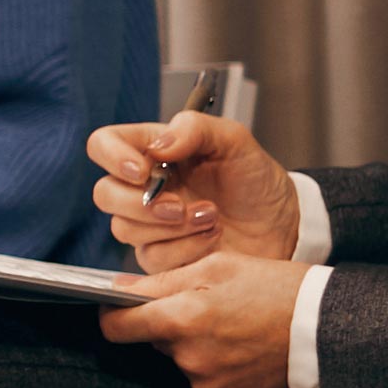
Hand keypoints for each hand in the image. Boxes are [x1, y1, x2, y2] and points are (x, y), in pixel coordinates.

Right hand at [89, 112, 300, 271]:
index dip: (112, 156)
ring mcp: (150, 225)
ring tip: (211, 217)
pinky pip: (152, 258)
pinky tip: (212, 238)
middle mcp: (144, 188)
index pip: (104, 145)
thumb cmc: (256, 181)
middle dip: (141, 204)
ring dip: (172, 227)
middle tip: (178, 205)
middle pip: (105, 194)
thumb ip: (195, 129)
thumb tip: (158, 146)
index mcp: (153, 152)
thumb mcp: (236, 141)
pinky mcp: (162, 256)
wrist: (283, 224)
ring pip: (125, 229)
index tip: (142, 169)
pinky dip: (186, 248)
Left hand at [96, 252, 304, 387]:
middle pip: (156, 343)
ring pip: (183, 364)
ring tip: (236, 332)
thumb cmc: (275, 288)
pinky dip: (219, 374)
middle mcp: (189, 359)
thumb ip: (163, 281)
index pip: (116, 328)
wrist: (328, 328)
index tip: (122, 309)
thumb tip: (118, 289)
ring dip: (197, 350)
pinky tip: (244, 357)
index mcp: (182, 319)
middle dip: (172, 326)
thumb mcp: (219, 267)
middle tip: (210, 310)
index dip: (115, 316)